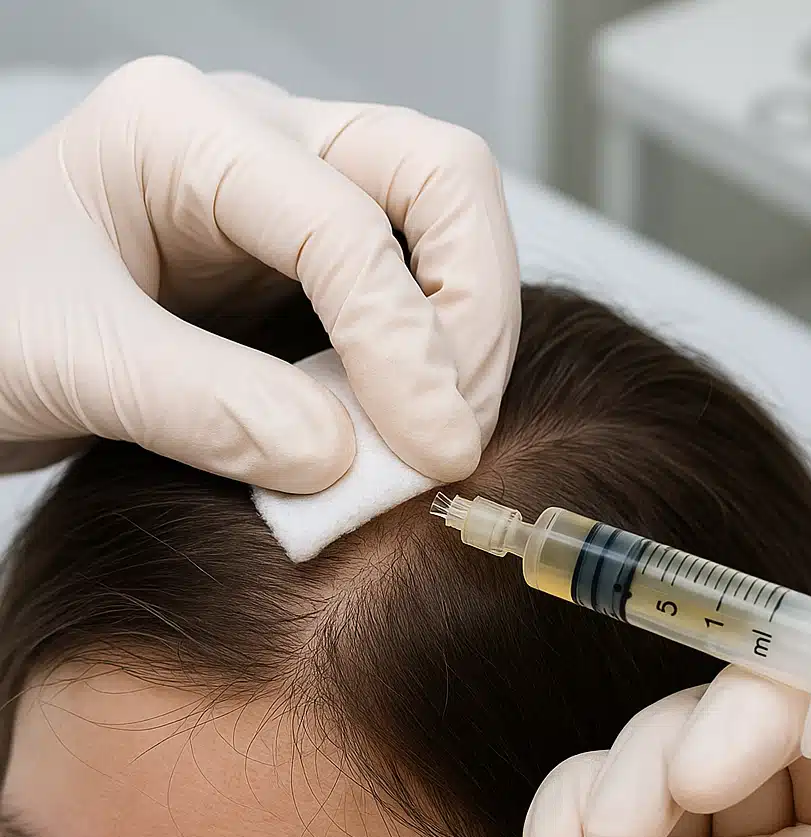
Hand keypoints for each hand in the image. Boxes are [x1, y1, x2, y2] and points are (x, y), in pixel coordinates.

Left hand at [0, 58, 518, 489]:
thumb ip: (202, 408)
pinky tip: (412, 421)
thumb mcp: (66, 361)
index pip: (344, 225)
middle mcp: (260, 141)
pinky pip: (415, 284)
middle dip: (473, 309)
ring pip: (446, 222)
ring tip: (442, 433)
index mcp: (185, 132)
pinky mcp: (311, 261)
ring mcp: (295, 196)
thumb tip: (341, 459)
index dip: (404, 344)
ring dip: (469, 331)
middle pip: (439, 178)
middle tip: (459, 429)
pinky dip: (435, 353)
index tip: (431, 453)